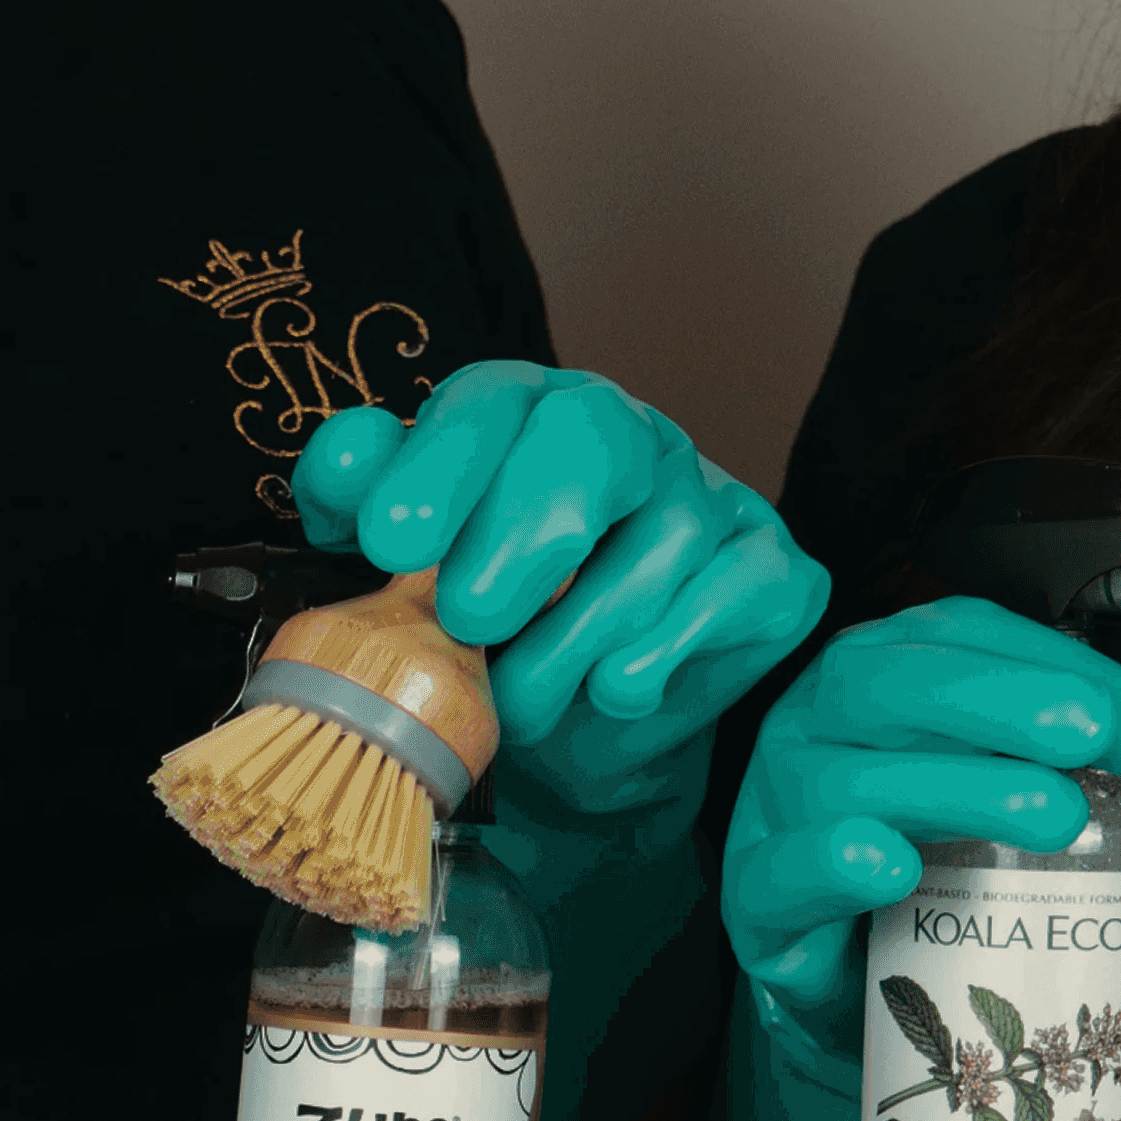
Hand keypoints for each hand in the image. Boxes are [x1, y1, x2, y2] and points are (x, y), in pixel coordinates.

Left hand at [295, 363, 827, 814]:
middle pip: (594, 437)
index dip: (440, 464)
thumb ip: (364, 500)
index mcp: (526, 411)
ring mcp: (705, 494)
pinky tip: (614, 689)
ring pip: (664, 533)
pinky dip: (669, 647)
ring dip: (580, 631)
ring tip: (521, 700)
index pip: (491, 401)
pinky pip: (738, 589)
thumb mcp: (409, 565)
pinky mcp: (771, 565)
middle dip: (523, 532)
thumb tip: (349, 461)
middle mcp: (623, 434)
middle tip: (467, 619)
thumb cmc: (490, 620)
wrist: (580, 719)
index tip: (388, 542)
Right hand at [721, 598, 1120, 1063]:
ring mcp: (775, 808)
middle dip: (997, 699)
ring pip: (847, 781)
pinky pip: (779, 876)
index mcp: (881, 673)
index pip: (956, 637)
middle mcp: (818, 723)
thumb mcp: (1004, 776)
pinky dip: (833, 864)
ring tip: (1053, 813)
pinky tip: (893, 865)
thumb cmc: (929, 857)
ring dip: (956, 788)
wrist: (854, 980)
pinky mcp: (756, 901)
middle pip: (890, 684)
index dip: (1049, 663)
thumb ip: (1084, 726)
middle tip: (1090, 733)